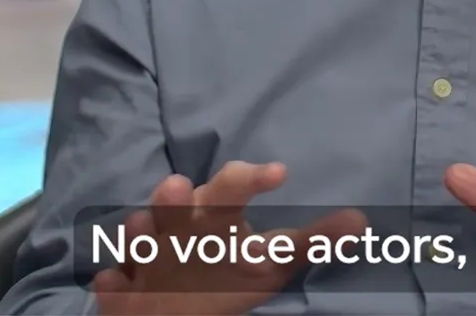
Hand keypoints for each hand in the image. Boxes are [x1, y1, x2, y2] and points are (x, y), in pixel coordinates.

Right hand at [91, 160, 366, 315]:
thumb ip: (311, 241)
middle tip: (179, 186)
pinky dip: (114, 285)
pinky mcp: (122, 291)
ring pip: (138, 239)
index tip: (279, 173)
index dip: (250, 179)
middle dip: (175, 198)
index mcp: (216, 216)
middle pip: (176, 207)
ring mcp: (146, 258)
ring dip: (138, 234)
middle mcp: (178, 229)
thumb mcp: (270, 260)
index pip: (232, 189)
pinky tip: (113, 283)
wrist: (165, 306)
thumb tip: (361, 222)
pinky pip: (114, 287)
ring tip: (139, 226)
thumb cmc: (223, 272)